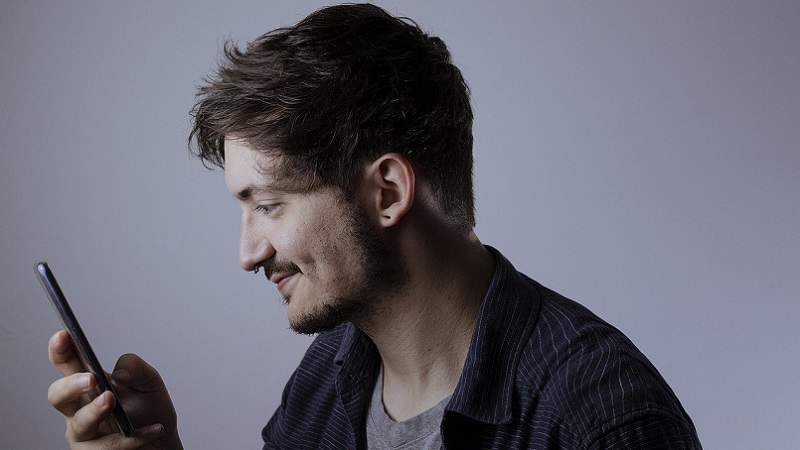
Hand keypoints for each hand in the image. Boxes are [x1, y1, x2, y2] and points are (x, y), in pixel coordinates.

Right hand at [47, 330, 183, 448]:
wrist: (163, 441)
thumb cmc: (149, 408)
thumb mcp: (150, 381)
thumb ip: (135, 367)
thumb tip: (119, 375)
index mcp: (88, 382)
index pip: (67, 364)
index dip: (60, 350)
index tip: (64, 334)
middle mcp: (79, 408)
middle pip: (58, 396)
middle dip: (70, 385)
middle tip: (91, 378)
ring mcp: (84, 432)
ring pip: (79, 424)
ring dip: (94, 411)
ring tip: (110, 399)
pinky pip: (109, 446)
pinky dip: (133, 437)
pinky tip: (154, 428)